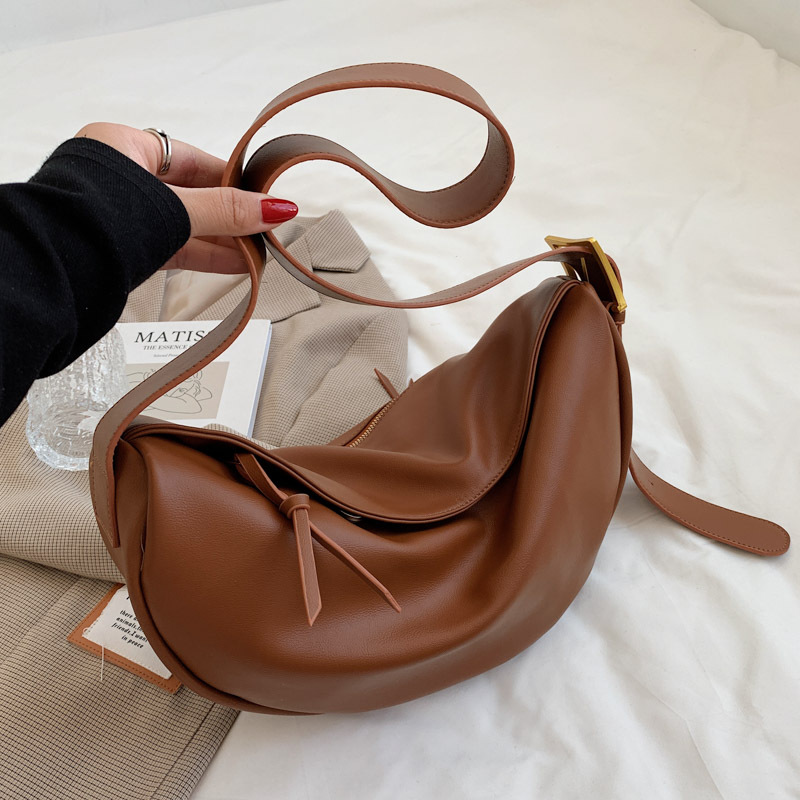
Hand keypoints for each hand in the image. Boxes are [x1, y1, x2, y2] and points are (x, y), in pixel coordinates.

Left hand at [74, 122, 297, 274]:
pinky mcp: (128, 249)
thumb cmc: (100, 221)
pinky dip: (205, 256)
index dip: (231, 179)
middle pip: (192, 195)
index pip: (193, 160)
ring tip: (259, 252)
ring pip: (185, 225)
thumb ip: (227, 211)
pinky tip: (237, 264)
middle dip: (231, 216)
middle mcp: (122, 178)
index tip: (262, 196)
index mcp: (124, 146)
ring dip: (223, 240)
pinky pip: (175, 247)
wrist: (56, 270)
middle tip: (266, 227)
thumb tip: (276, 208)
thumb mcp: (177, 209)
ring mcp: (124, 216)